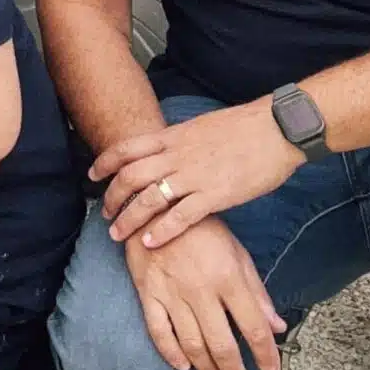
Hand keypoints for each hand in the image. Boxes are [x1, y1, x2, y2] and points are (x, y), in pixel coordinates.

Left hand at [93, 103, 303, 249]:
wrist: (276, 128)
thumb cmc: (243, 127)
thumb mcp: (200, 127)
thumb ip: (179, 141)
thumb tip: (166, 149)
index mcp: (172, 137)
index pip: (126, 148)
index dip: (104, 162)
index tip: (93, 175)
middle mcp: (176, 156)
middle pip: (130, 176)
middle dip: (112, 196)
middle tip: (104, 213)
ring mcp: (194, 176)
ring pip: (148, 199)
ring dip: (128, 218)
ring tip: (117, 234)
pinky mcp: (215, 195)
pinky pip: (180, 216)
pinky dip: (161, 231)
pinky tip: (149, 242)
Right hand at [122, 216, 286, 369]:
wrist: (157, 206)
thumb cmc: (202, 230)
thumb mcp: (237, 253)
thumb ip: (257, 292)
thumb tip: (277, 326)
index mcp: (229, 278)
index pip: (254, 328)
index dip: (265, 355)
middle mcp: (202, 290)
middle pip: (222, 343)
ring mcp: (172, 293)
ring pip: (192, 343)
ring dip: (207, 367)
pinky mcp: (148, 293)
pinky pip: (158, 331)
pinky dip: (170, 353)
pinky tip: (183, 365)